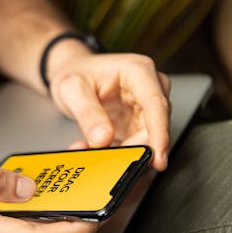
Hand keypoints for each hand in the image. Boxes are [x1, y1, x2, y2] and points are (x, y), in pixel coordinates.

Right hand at [0, 161, 98, 232]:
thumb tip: (26, 185)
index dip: (76, 228)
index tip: (101, 214)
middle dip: (73, 216)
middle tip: (94, 191)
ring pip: (27, 232)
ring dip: (51, 214)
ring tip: (69, 186)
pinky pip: (11, 230)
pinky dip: (29, 215)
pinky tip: (30, 194)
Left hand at [48, 52, 170, 170]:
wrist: (71, 74)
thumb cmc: (75, 72)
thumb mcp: (73, 89)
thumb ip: (88, 113)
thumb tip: (103, 139)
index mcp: (138, 71)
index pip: (156, 104)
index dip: (159, 133)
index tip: (157, 157)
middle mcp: (149, 88)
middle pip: (154, 126)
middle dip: (134, 148)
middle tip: (110, 161)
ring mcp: (146, 107)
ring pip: (148, 140)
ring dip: (124, 152)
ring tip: (97, 153)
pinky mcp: (139, 123)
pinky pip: (137, 144)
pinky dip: (120, 153)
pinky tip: (101, 151)